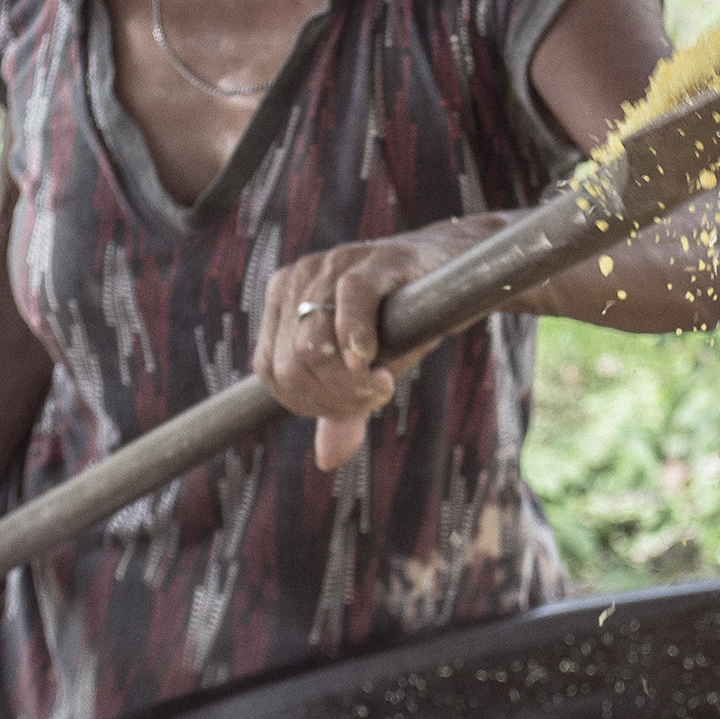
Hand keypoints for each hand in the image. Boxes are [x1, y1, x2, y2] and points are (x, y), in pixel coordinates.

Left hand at [252, 225, 490, 469]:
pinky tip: (379, 363)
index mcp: (281, 302)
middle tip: (374, 398)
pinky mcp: (372, 258)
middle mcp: (296, 279)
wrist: (447, 278)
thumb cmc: (396, 324)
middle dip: (335, 397)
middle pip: (293, 363)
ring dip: (351, 381)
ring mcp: (332, 264)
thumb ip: (339, 408)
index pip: (272, 370)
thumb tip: (327, 460)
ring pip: (315, 342)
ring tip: (383, 383)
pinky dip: (360, 339)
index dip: (310, 403)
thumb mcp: (363, 371)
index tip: (353, 407)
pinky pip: (351, 299)